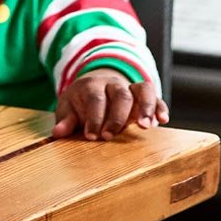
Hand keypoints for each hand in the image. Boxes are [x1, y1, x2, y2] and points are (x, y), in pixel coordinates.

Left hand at [51, 68, 167, 140]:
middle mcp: (113, 84)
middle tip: (110, 136)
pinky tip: (162, 121)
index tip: (92, 136)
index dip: (94, 117)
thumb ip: (65, 120)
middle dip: (116, 117)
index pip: (95, 99)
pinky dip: (160, 107)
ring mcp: (130, 88)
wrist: (94, 85)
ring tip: (145, 127)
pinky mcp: (144, 96)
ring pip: (143, 90)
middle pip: (120, 95)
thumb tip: (58, 133)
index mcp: (92, 85)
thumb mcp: (68, 108)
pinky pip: (156, 97)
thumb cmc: (80, 101)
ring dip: (145, 107)